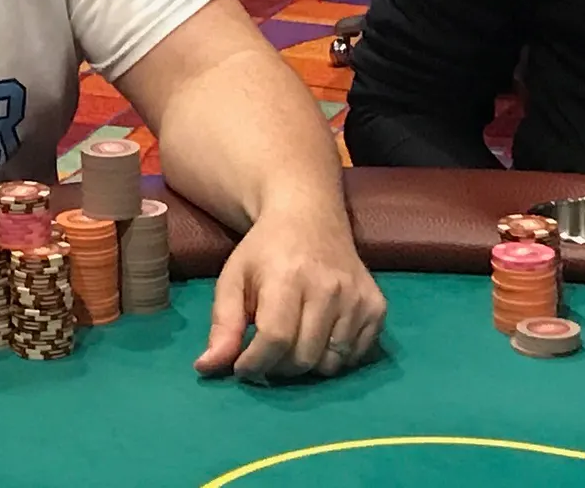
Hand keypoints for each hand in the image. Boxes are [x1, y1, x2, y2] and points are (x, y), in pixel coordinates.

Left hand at [194, 206, 384, 380]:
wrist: (308, 217)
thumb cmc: (265, 251)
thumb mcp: (232, 279)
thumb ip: (222, 325)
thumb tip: (207, 368)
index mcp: (288, 277)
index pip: (276, 340)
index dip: (256, 363)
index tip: (242, 367)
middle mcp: (329, 288)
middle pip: (304, 358)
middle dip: (278, 367)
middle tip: (266, 353)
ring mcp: (358, 298)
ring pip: (331, 364)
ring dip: (306, 365)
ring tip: (291, 342)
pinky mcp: (377, 307)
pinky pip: (355, 357)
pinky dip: (334, 358)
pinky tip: (318, 336)